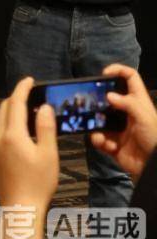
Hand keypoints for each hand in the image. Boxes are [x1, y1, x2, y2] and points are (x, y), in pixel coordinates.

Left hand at [0, 76, 58, 210]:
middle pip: (4, 109)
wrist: (20, 207)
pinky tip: (23, 131)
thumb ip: (45, 128)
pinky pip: (0, 131)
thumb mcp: (48, 154)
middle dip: (16, 98)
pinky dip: (10, 123)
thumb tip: (44, 107)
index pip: (15, 103)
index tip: (29, 80)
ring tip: (30, 111)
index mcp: (12, 134)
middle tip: (32, 94)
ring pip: (1, 120)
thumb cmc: (38, 182)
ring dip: (12, 111)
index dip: (22, 88)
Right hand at [90, 64, 156, 181]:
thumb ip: (128, 104)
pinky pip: (99, 137)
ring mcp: (118, 127)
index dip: (118, 71)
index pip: (130, 78)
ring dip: (95, 125)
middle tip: (87, 102)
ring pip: (99, 119)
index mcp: (137, 102)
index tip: (104, 74)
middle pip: (108, 97)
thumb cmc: (154, 138)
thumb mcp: (145, 118)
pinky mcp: (112, 142)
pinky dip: (100, 141)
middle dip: (96, 100)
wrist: (153, 167)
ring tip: (98, 132)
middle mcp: (126, 112)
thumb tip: (108, 95)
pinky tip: (107, 145)